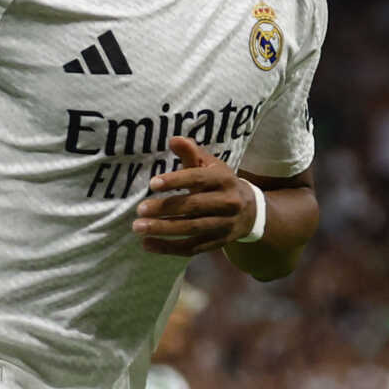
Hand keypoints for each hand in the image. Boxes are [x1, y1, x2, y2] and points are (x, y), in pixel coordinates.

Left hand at [133, 137, 256, 255]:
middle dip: (165, 208)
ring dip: (163, 229)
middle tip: (140, 209)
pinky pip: (191, 248)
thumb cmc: (220, 183)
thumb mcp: (211, 165)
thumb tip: (173, 139)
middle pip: (193, 206)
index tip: (152, 183)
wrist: (249, 211)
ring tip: (139, 227)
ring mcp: (223, 225)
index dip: (176, 181)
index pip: (198, 179)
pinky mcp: (216, 243)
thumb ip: (191, 153)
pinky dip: (168, 248)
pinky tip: (147, 244)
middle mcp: (227, 203)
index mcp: (224, 179)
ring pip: (191, 229)